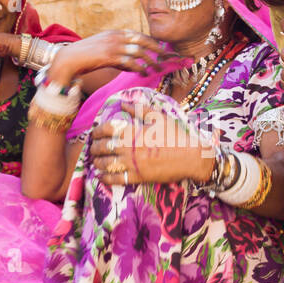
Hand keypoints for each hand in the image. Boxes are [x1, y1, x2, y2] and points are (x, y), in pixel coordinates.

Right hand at [48, 30, 180, 84]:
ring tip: (160, 68)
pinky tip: (145, 73)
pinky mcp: (109, 56)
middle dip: (161, 49)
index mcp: (117, 32)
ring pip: (140, 51)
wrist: (68, 59)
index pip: (141, 35)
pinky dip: (139, 67)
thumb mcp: (105, 50)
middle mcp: (117, 36)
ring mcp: (113, 45)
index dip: (155, 43)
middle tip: (173, 57)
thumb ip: (121, 54)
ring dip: (152, 60)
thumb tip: (135, 64)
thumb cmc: (86, 58)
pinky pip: (130, 61)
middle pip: (145, 40)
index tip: (167, 50)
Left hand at [88, 99, 213, 186]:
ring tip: (95, 161)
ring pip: (105, 164)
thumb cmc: (176, 135)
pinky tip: (101, 176)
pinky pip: (116, 179)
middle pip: (102, 147)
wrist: (191, 157)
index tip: (94, 133)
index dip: (97, 131)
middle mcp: (129, 147)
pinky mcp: (138, 177)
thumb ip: (140, 109)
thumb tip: (124, 103)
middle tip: (92, 148)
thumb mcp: (159, 117)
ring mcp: (132, 163)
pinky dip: (105, 178)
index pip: (106, 129)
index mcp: (133, 131)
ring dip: (97, 162)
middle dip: (94, 147)